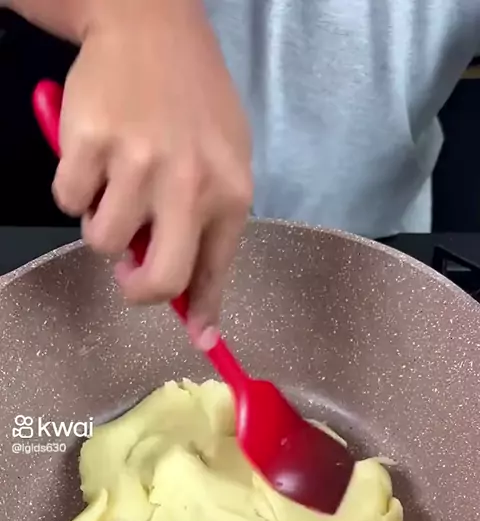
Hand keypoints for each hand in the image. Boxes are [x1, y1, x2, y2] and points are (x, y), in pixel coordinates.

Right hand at [53, 0, 251, 343]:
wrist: (150, 23)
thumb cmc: (192, 98)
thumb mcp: (224, 160)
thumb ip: (209, 227)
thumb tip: (193, 306)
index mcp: (229, 191)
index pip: (215, 270)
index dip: (202, 311)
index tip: (200, 340)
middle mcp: (188, 183)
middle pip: (160, 281)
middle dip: (138, 292)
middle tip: (129, 276)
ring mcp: (136, 163)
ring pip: (103, 243)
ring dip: (102, 224)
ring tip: (115, 184)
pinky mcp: (89, 143)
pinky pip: (68, 202)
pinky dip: (74, 188)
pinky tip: (93, 155)